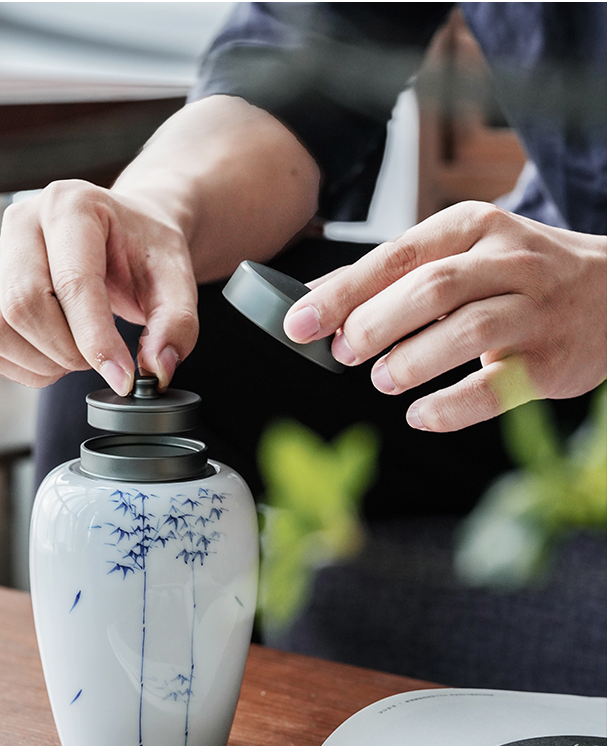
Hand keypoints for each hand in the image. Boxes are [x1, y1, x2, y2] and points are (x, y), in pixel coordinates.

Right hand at [0, 179, 198, 394]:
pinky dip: (27, 366)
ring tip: (82, 353)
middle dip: (68, 351)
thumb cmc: (147, 249)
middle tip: (106, 359)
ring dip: (44, 361)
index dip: (96, 341)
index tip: (123, 379)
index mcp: (72, 206)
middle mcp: (23, 222)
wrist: (127, 232)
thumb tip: (156, 369)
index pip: (72, 283)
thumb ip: (177, 323)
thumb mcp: (178, 278)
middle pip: (23, 305)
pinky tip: (60, 355)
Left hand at [283, 202, 606, 430]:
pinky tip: (419, 414)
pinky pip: (494, 389)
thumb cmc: (519, 275)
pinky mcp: (550, 361)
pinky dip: (449, 407)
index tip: (300, 322)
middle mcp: (509, 261)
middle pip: (430, 289)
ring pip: (465, 333)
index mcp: (473, 227)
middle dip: (374, 325)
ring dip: (410, 361)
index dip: (343, 292)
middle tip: (346, 352)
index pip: (397, 255)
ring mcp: (534, 310)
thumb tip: (317, 297)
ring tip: (383, 378)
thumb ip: (394, 273)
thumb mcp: (462, 252)